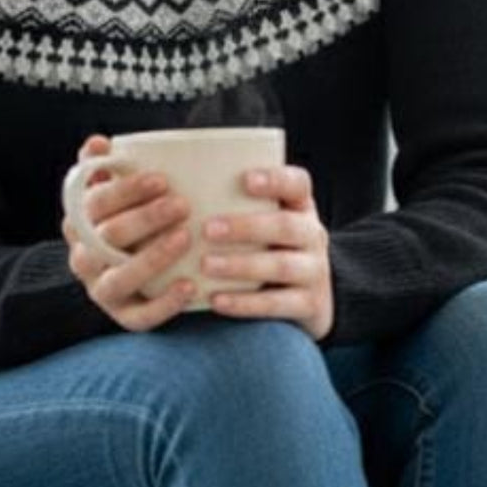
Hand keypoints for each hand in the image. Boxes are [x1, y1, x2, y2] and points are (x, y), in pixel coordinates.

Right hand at [62, 134, 198, 331]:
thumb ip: (102, 167)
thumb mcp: (110, 195)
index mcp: (79, 223)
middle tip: (182, 204)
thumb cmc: (124, 222)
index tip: (161, 178)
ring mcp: (102, 290)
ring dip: (154, 256)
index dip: (126, 190)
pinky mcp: (123, 316)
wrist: (125, 275)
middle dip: (147, 218)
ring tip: (186, 236)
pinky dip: (165, 303)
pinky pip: (140, 317)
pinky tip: (189, 286)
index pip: (95, 203)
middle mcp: (84, 258)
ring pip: (122, 277)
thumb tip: (98, 143)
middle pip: (110, 236)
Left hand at [201, 165, 333, 341]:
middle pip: (286, 226)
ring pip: (281, 266)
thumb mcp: (265, 221)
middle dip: (246, 227)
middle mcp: (314, 235)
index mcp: (300, 207)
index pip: (297, 183)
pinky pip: (278, 304)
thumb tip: (169, 182)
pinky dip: (245, 303)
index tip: (245, 179)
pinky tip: (216, 300)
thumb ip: (233, 203)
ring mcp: (316, 272)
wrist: (308, 299)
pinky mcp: (311, 306)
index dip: (275, 180)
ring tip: (205, 265)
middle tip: (207, 229)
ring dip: (240, 265)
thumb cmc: (268, 247)